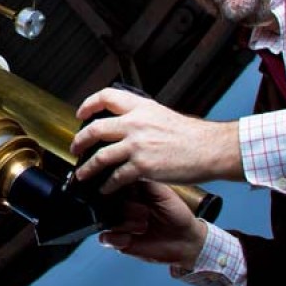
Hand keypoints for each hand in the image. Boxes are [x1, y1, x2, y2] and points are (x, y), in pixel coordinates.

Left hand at [69, 85, 240, 190]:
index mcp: (140, 108)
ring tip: (82, 174)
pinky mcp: (142, 166)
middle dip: (80, 140)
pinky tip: (105, 189)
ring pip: (100, 156)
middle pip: (95, 128)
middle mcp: (134, 123)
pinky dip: (107, 185)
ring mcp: (136, 145)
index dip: (89, 104)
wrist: (209, 148)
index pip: (106, 97)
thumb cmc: (192, 135)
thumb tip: (127, 125)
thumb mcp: (162, 115)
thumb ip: (143, 118)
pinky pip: (116, 177)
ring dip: (87, 168)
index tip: (81, 113)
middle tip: (75, 148)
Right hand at [98, 181, 207, 268]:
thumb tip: (126, 171)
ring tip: (144, 226)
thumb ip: (143, 181)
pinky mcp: (120, 242)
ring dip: (125, 223)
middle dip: (126, 208)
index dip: (118, 187)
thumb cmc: (177, 214)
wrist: (186, 242)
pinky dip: (116, 238)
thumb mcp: (162, 192)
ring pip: (107, 220)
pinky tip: (130, 238)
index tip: (132, 193)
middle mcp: (124, 206)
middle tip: (145, 212)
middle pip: (108, 202)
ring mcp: (121, 223)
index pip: (114, 184)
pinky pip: (106, 239)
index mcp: (132, 191)